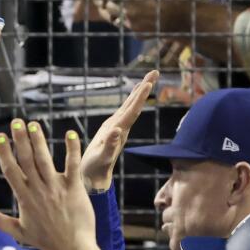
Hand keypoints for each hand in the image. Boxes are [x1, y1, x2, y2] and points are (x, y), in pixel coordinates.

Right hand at [0, 121, 96, 249]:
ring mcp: (56, 188)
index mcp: (24, 198)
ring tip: (33, 124)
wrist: (73, 249)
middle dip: (19, 139)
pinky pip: (72, 165)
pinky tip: (70, 133)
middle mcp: (38, 190)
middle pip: (26, 160)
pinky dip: (71, 149)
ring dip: (38, 140)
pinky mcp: (74, 188)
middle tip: (15, 121)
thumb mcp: (19, 232)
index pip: (10, 170)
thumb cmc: (47, 241)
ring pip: (44, 159)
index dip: (4, 152)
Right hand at [79, 70, 157, 190]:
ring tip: (146, 79)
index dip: (140, 97)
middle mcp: (122, 128)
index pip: (133, 111)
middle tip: (155, 71)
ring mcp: (117, 128)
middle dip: (144, 88)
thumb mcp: (102, 157)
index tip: (148, 82)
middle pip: (135, 105)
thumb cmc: (96, 169)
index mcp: (120, 131)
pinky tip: (131, 96)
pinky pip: (123, 111)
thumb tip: (117, 130)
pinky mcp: (112, 129)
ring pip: (130, 107)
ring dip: (139, 93)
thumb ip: (110, 145)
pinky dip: (129, 101)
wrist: (94, 178)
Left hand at [95, 0, 186, 36]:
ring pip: (113, 14)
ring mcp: (129, 24)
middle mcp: (126, 11)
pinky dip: (125, 17)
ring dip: (116, 6)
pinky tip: (136, 11)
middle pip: (105, 3)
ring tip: (128, 0)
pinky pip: (123, 23)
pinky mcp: (134, 32)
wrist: (182, 17)